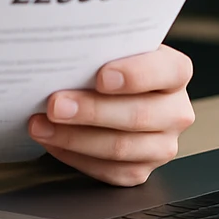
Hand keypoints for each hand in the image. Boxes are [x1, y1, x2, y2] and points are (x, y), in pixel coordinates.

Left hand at [27, 45, 193, 185]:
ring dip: (75, 138)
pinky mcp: (142, 170)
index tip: (101, 77)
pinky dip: (75, 157)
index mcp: (175, 72)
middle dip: (91, 110)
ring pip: (121, 148)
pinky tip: (53, 142)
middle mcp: (175, 111)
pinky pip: (109, 171)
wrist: (112, 91)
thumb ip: (101, 48)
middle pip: (138, 115)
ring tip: (42, 125)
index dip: (135, 75)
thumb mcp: (112, 47)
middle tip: (55, 104)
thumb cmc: (109, 64)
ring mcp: (162, 145)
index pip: (167, 72)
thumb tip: (63, 51)